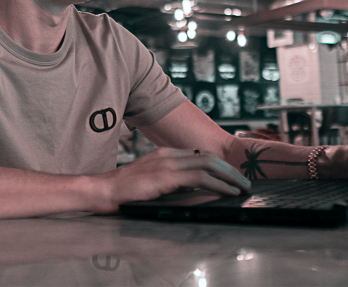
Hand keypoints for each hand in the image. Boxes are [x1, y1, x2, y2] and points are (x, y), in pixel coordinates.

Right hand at [90, 148, 251, 214]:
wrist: (102, 192)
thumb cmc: (123, 192)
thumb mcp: (151, 182)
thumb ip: (170, 182)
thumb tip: (192, 190)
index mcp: (165, 154)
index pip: (200, 155)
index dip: (220, 165)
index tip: (233, 176)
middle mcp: (169, 155)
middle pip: (209, 157)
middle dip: (230, 169)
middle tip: (245, 181)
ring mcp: (167, 164)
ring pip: (209, 164)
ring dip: (230, 176)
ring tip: (243, 187)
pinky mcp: (166, 177)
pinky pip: (201, 178)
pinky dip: (219, 184)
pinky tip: (229, 192)